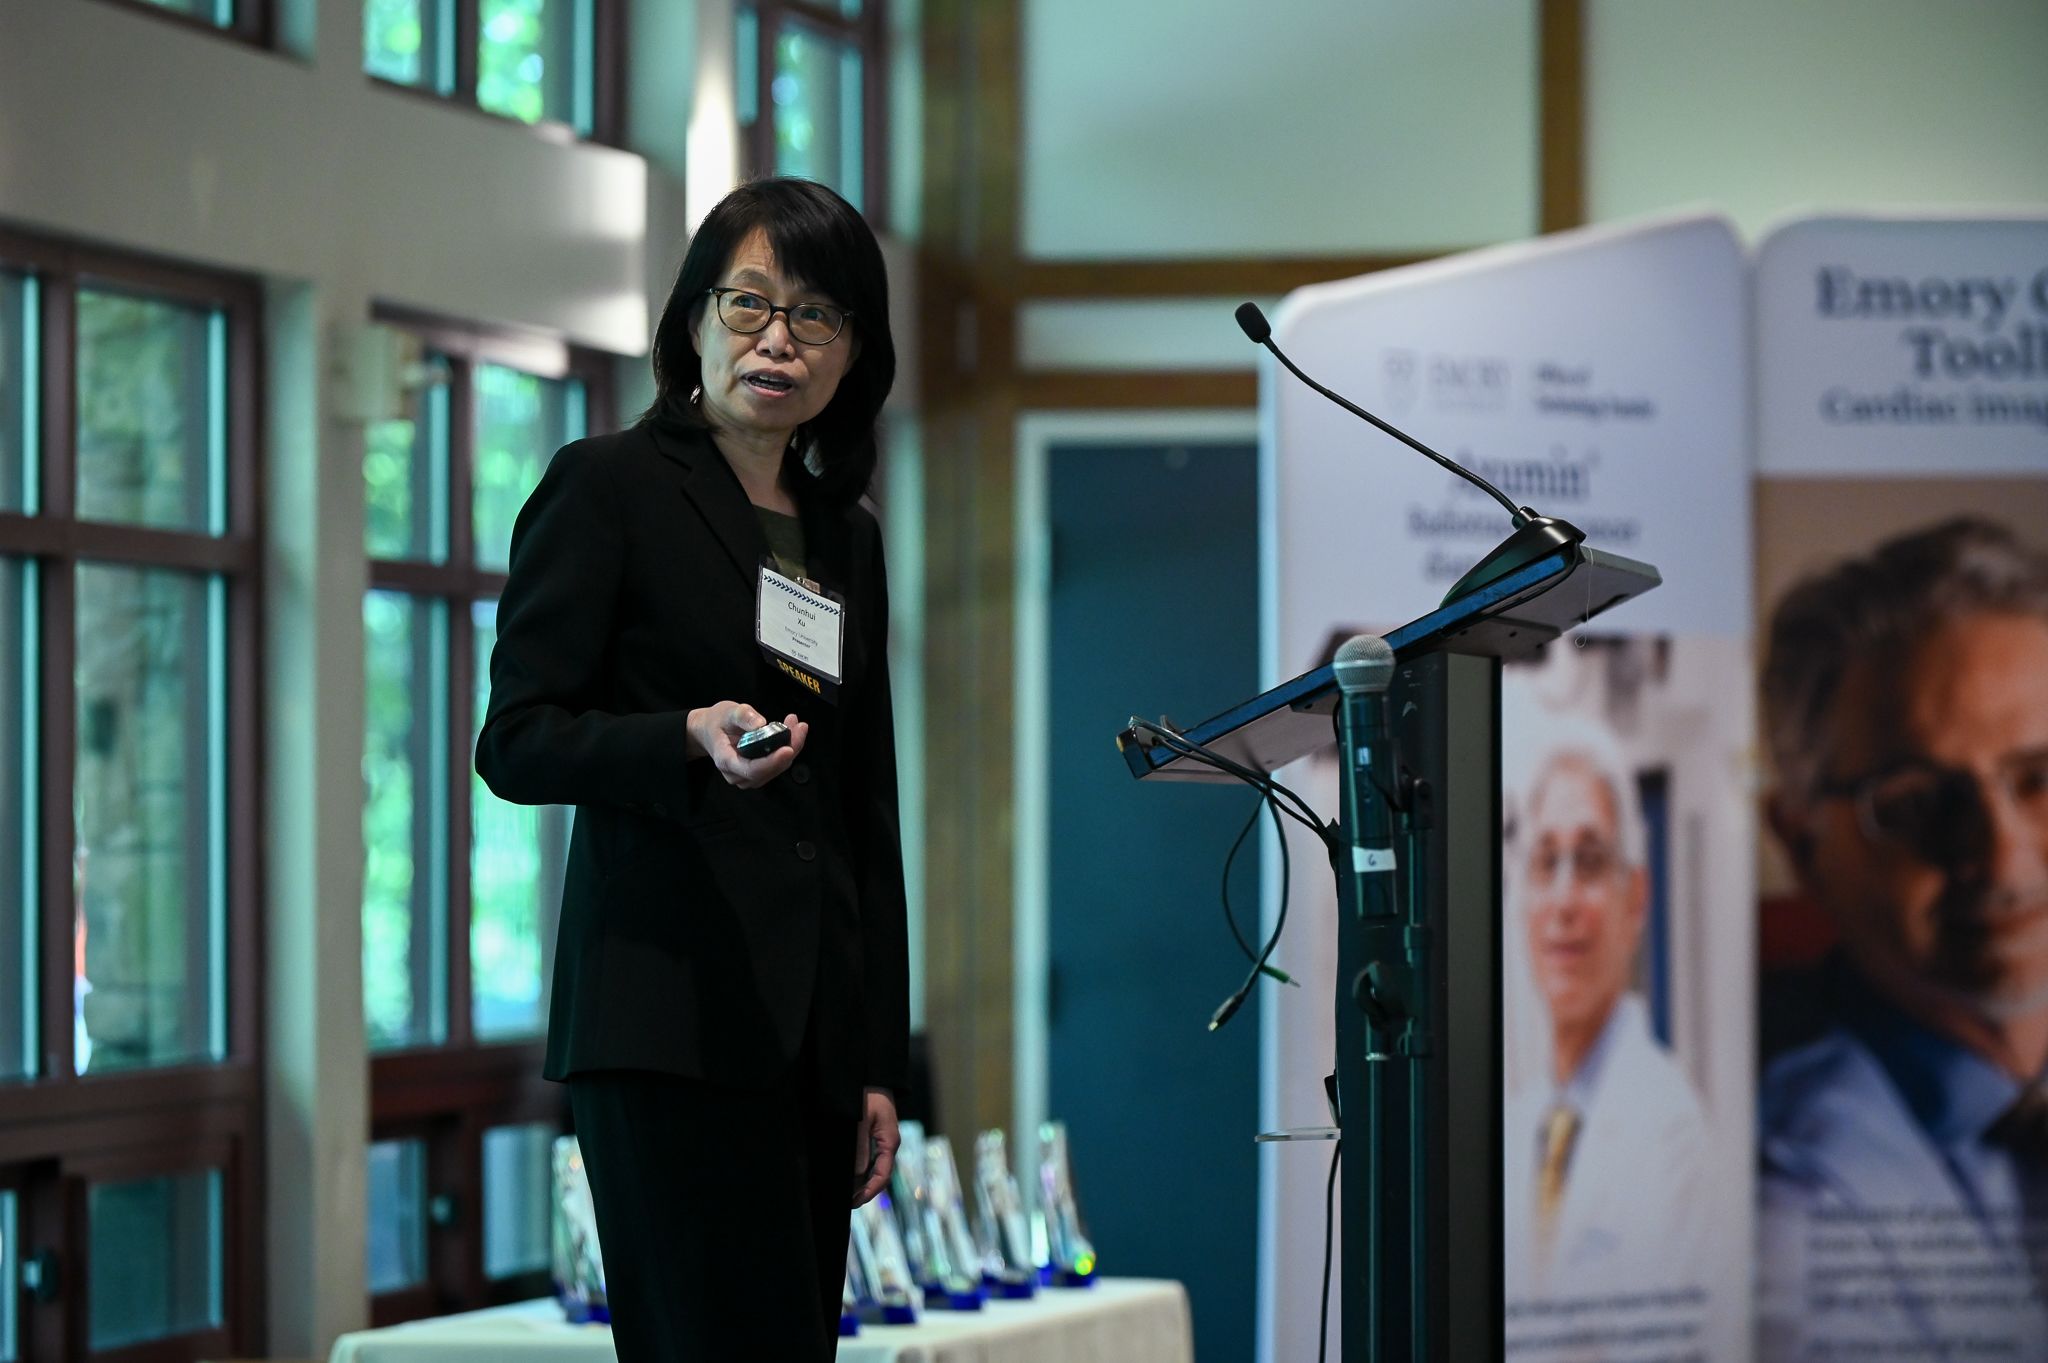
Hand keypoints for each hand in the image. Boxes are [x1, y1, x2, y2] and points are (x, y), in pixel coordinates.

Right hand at [687, 702, 808, 789]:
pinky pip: (777, 766)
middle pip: (769, 770)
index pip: (751, 769)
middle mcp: (736, 774)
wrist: (709, 731)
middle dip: (790, 748)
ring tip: (796, 725)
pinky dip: (788, 750)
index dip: (772, 761)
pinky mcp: (757, 774)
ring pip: (776, 769)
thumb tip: (761, 724)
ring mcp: (747, 777)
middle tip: (799, 726)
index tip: (788, 748)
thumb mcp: (727, 712)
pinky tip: (792, 733)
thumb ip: (743, 716)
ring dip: (792, 748)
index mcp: (725, 760)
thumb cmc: (717, 722)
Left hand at [852, 1088, 899, 1207]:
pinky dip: (858, 1168)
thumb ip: (859, 1149)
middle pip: (879, 1175)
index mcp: (889, 1142)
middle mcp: (888, 1144)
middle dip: (864, 1190)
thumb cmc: (865, 1095)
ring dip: (860, 1180)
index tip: (853, 1203)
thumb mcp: (860, 1122)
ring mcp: (882, 1139)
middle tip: (845, 1202)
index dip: (869, 1192)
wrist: (869, 1073)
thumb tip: (856, 1176)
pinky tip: (846, 1172)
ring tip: (843, 1191)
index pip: (883, 1176)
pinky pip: (868, 1157)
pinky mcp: (874, 1134)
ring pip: (873, 1167)